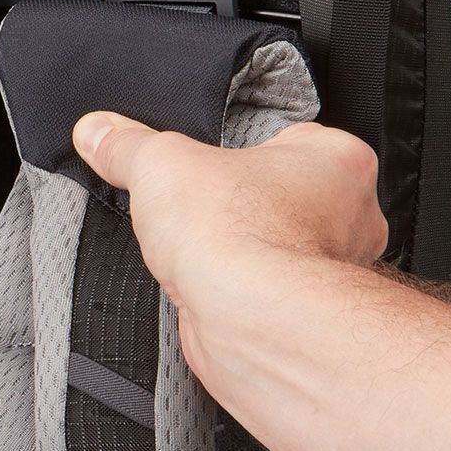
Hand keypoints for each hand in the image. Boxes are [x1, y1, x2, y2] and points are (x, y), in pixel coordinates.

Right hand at [72, 111, 387, 381]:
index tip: (218, 162)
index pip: (297, 139)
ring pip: (284, 250)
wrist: (250, 319)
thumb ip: (128, 145)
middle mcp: (352, 216)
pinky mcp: (307, 317)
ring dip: (247, 253)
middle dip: (249, 205)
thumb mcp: (160, 163)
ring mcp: (334, 272)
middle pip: (292, 197)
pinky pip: (272, 295)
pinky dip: (243, 294)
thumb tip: (98, 132)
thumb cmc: (241, 235)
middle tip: (209, 208)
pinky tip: (213, 289)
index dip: (250, 150)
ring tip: (206, 250)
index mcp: (340, 160)